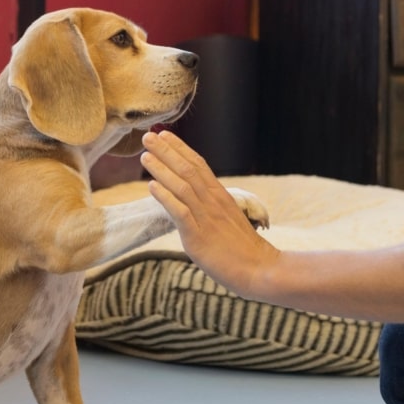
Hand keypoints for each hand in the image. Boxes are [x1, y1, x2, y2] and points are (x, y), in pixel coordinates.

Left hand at [140, 129, 275, 296]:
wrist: (259, 269)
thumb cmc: (242, 247)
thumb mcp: (227, 217)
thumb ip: (211, 205)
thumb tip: (194, 197)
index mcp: (219, 195)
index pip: (198, 164)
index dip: (180, 148)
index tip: (164, 134)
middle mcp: (212, 201)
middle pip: (187, 169)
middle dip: (166, 151)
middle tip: (147, 136)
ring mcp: (206, 218)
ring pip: (182, 186)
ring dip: (161, 169)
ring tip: (144, 156)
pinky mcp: (199, 236)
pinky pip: (180, 212)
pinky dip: (166, 197)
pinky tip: (151, 186)